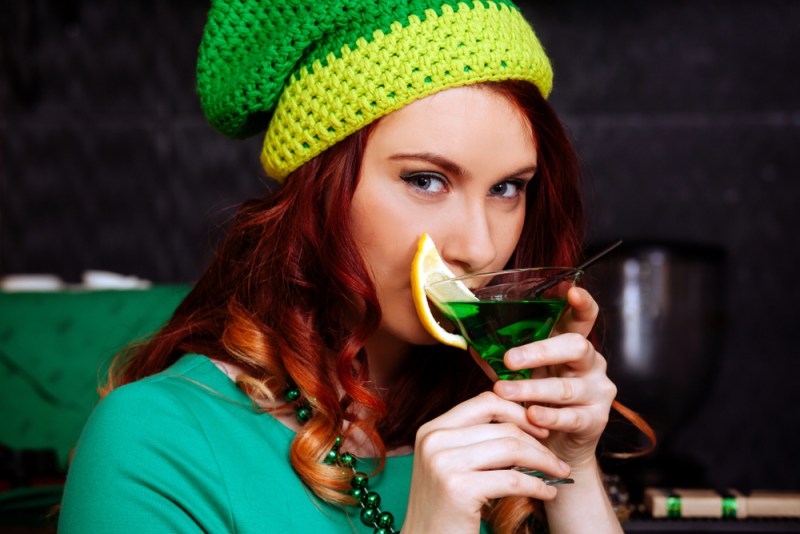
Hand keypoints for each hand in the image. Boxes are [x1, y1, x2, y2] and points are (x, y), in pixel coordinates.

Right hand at [403, 392, 570, 533]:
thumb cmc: (445, 508)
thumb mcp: (451, 464)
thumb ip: (474, 441)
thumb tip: (522, 422)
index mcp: (432, 430)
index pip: (484, 402)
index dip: (518, 412)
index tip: (540, 429)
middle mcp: (434, 440)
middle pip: (502, 426)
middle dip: (537, 441)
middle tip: (556, 458)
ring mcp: (444, 463)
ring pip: (511, 448)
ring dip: (543, 461)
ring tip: (559, 473)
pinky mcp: (458, 488)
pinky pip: (512, 480)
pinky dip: (537, 485)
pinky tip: (548, 492)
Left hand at [492, 287, 616, 468]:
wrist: (557, 448)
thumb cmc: (540, 401)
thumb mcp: (524, 375)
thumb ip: (504, 360)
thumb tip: (474, 345)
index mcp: (573, 346)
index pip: (584, 319)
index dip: (582, 304)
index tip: (572, 291)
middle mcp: (591, 364)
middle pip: (576, 347)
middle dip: (540, 351)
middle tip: (510, 359)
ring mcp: (597, 391)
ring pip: (565, 386)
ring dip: (531, 388)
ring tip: (504, 391)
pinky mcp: (596, 420)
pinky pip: (571, 416)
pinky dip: (549, 416)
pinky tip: (532, 416)